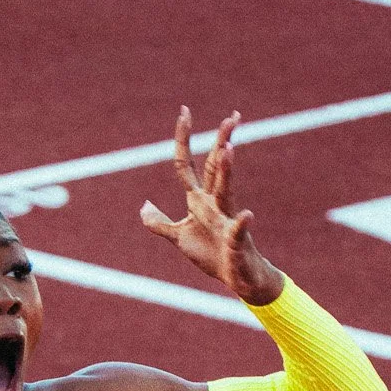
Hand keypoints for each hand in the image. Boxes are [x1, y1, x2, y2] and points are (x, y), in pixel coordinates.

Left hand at [140, 109, 281, 304]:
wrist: (237, 277)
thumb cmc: (211, 254)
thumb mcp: (179, 238)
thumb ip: (160, 223)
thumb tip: (143, 206)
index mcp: (198, 201)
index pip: (186, 165)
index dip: (182, 140)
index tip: (185, 112)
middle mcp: (214, 204)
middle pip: (215, 168)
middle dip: (221, 142)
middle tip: (232, 117)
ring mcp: (227, 220)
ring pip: (226, 192)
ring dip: (226, 172)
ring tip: (228, 149)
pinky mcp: (236, 241)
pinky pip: (238, 232)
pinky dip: (241, 224)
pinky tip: (247, 216)